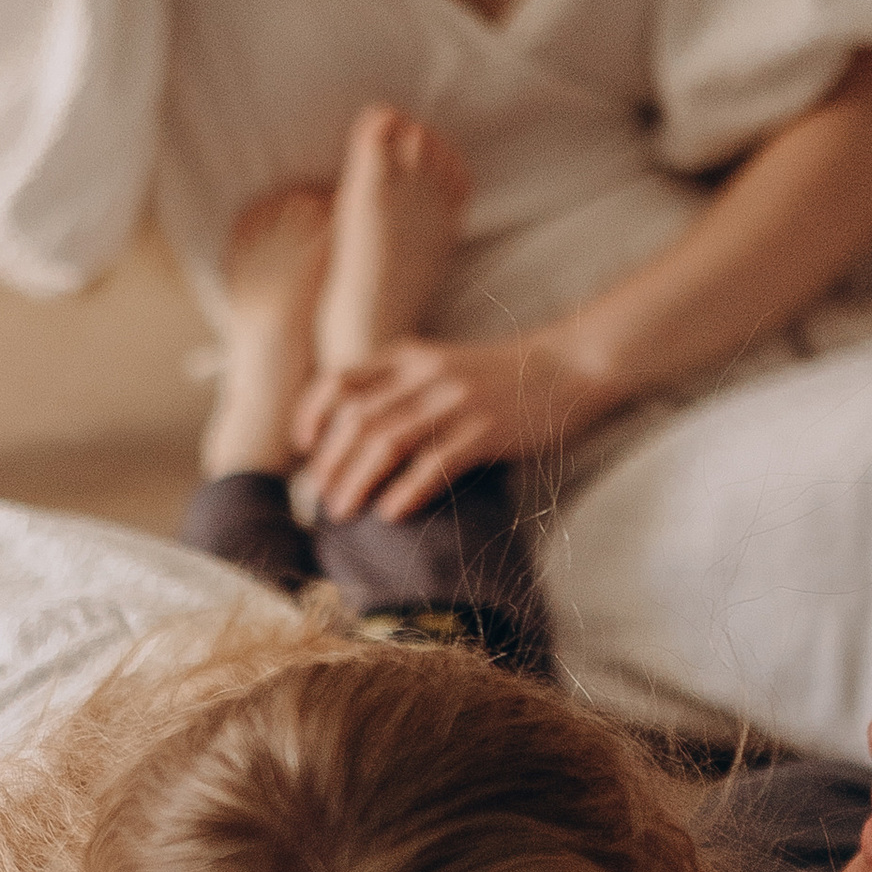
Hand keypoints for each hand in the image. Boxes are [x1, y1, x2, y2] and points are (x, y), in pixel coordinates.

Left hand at [293, 332, 601, 519]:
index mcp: (409, 357)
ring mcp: (455, 401)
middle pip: (358, 419)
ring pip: (387, 442)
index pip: (341, 381)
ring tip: (343, 513)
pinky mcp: (485, 430)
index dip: (312, 415)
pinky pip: (434, 464)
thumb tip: (359, 435)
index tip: (302, 449)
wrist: (569, 367)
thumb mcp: (443, 367)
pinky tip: (391, 514)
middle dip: (332, 462)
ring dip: (357, 482)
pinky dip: (406, 491)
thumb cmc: (503, 378)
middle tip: (322, 498)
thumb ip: (403, 388)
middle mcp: (425, 375)